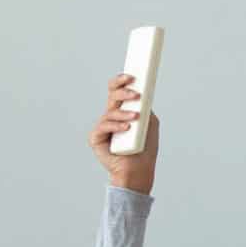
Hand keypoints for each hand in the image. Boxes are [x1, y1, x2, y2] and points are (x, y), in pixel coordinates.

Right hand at [90, 71, 159, 193]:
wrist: (139, 170)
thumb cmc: (144, 148)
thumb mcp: (149, 123)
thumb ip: (146, 107)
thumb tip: (144, 92)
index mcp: (122, 109)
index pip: (118, 89)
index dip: (121, 80)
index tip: (132, 76)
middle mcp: (111, 116)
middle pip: (111, 95)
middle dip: (122, 91)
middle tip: (135, 94)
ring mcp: (103, 126)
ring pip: (110, 112)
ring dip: (124, 113)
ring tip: (135, 118)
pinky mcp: (96, 138)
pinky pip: (104, 127)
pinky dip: (116, 126)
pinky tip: (126, 128)